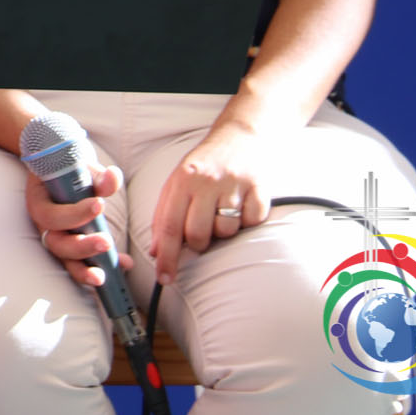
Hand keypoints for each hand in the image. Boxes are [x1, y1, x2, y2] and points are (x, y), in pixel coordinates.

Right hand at [26, 163, 131, 290]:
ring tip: (103, 276)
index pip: (52, 215)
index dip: (74, 214)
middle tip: (105, 242)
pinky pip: (84, 263)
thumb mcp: (81, 165)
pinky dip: (104, 265)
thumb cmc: (69, 167)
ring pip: (67, 260)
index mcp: (40, 203)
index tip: (99, 205)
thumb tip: (112, 177)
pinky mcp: (74, 246)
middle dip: (81, 247)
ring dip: (85, 270)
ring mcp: (59, 238)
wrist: (64, 171)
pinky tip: (125, 264)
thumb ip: (97, 175)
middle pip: (57, 244)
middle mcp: (46, 226)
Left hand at [148, 122, 270, 283]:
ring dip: (223, 230)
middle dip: (198, 243)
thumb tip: (156, 252)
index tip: (165, 279)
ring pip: (226, 231)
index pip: (170, 227)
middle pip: (199, 235)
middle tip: (201, 230)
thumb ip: (164, 216)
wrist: (240, 135)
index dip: (167, 258)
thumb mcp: (177, 182)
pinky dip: (247, 221)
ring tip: (222, 212)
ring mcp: (235, 184)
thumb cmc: (204, 164)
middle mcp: (207, 181)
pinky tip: (241, 206)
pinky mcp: (259, 187)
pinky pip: (252, 222)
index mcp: (182, 180)